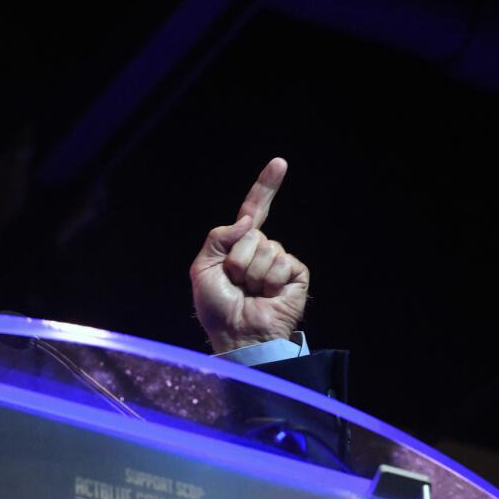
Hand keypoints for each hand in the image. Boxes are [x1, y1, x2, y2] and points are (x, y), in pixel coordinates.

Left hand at [190, 158, 309, 353]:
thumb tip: (247, 221)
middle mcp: (261, 250)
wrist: (238, 334)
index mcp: (239, 246)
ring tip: (250, 292)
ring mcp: (279, 262)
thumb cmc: (217, 308)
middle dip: (237, 259)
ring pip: (265, 248)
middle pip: (252, 233)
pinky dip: (268, 281)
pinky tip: (267, 296)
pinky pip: (281, 262)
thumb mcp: (202, 268)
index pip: (254, 211)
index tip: (279, 163)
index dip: (266, 187)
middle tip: (235, 284)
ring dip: (251, 273)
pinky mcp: (296, 274)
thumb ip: (218, 238)